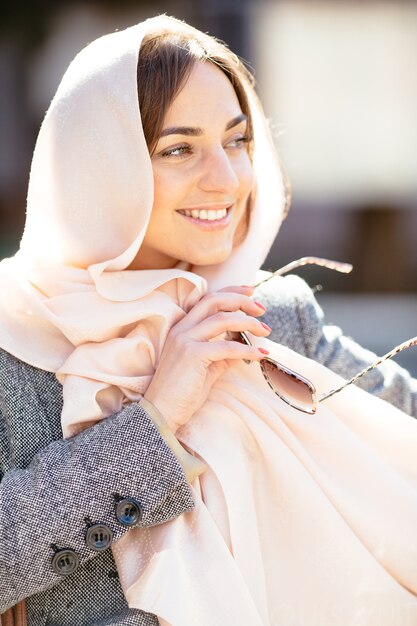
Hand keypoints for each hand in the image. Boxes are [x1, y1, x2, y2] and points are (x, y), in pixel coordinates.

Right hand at [144, 286, 269, 432]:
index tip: (251, 293)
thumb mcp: (206, 368)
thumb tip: (245, 346)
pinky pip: (227, 346)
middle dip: (241, 300)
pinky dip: (247, 348)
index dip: (231, 292)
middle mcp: (182, 329)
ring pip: (223, 319)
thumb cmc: (182, 392)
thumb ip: (223, 354)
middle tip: (262, 309)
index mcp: (182, 328)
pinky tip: (259, 354)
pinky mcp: (193, 355)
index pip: (208, 299)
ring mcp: (185, 340)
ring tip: (265, 331)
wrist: (161, 413)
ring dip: (249, 323)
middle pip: (215, 301)